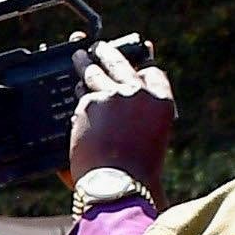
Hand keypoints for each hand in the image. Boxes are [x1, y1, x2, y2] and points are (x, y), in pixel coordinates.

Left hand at [67, 48, 174, 190]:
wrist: (119, 187)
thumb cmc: (137, 170)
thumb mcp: (151, 137)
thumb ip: (143, 111)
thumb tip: (131, 89)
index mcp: (161, 102)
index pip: (151, 72)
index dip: (140, 66)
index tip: (135, 59)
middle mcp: (139, 93)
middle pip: (119, 62)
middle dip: (107, 52)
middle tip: (98, 47)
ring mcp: (113, 95)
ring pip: (94, 73)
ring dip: (84, 63)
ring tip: (78, 57)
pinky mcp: (89, 103)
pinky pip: (80, 95)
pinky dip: (76, 95)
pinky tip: (72, 90)